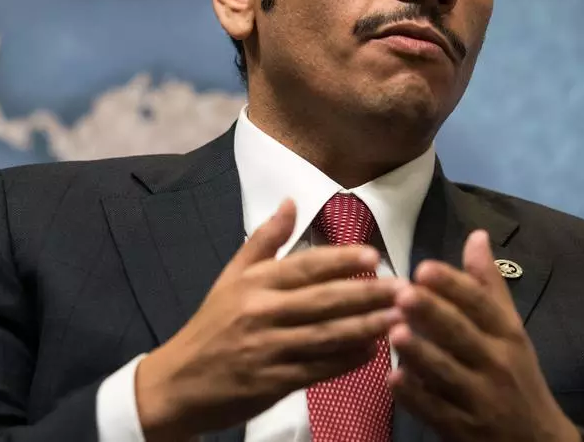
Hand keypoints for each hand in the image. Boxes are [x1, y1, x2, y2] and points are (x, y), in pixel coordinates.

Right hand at [135, 199, 404, 441]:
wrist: (179, 382)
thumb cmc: (211, 326)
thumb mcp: (230, 277)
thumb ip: (264, 240)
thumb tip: (292, 200)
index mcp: (252, 283)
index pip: (303, 266)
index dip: (340, 261)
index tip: (374, 256)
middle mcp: (260, 312)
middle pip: (322, 300)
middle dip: (367, 294)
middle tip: (403, 289)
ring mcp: (267, 349)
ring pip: (326, 336)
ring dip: (366, 327)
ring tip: (400, 319)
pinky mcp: (273, 383)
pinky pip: (319, 370)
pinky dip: (348, 361)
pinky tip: (373, 354)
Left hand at [388, 230, 578, 441]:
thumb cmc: (516, 377)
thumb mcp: (510, 330)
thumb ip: (488, 286)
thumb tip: (477, 235)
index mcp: (507, 335)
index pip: (482, 306)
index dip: (454, 287)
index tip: (425, 267)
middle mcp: (497, 364)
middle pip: (463, 336)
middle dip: (434, 315)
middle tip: (403, 294)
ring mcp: (481, 399)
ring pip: (447, 374)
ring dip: (421, 354)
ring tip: (394, 332)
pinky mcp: (463, 429)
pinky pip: (436, 411)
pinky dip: (415, 397)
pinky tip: (394, 379)